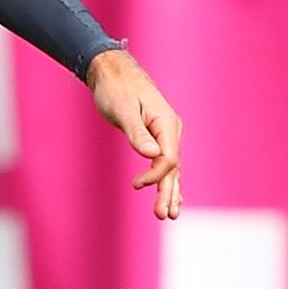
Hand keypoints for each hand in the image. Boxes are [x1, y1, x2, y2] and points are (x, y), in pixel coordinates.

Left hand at [87, 50, 185, 219]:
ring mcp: (166, 134)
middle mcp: (171, 131)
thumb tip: (152, 155)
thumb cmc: (116, 88)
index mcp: (167, 124)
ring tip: (168, 215)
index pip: (168, 158)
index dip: (155, 176)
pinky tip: (171, 195)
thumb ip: (138, 133)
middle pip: (173, 168)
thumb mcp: (123, 109)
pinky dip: (167, 180)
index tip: (135, 185)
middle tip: (164, 216)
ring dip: (170, 191)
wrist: (113, 72)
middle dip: (169, 193)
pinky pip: (165, 162)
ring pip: (171, 168)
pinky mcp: (156, 137)